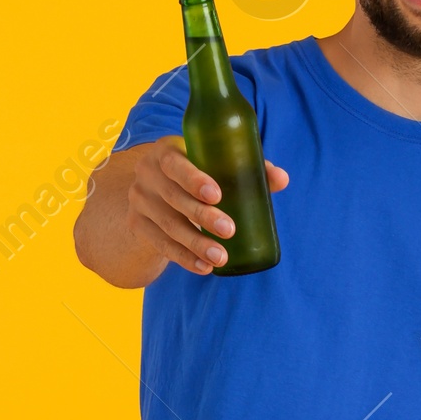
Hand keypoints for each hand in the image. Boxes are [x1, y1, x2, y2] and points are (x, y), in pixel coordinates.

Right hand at [124, 138, 289, 275]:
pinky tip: (203, 267)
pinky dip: (184, 258)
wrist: (155, 192)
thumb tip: (282, 179)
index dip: (193, 178)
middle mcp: (147, 174)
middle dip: (202, 215)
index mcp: (166, 151)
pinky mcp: (138, 224)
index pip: (174, 163)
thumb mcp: (213, 165)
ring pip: (169, 225)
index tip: (216, 195)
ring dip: (195, 243)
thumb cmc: (197, 173)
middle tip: (229, 229)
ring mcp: (140, 201)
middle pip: (173, 197)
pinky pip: (162, 245)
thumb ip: (247, 169)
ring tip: (221, 257)